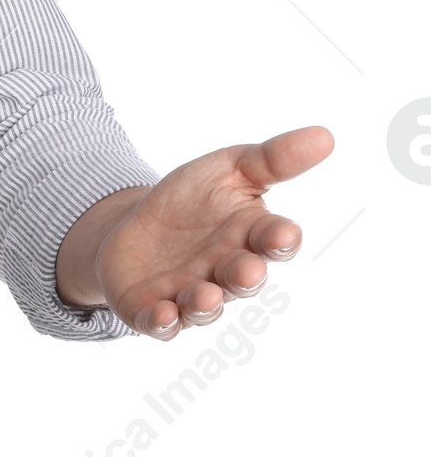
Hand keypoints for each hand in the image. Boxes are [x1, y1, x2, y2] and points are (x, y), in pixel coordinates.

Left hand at [54, 125, 332, 339]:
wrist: (131, 227)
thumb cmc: (191, 200)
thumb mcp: (228, 169)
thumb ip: (273, 159)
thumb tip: (325, 136)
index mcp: (249, 237)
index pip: (272, 240)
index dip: (279, 239)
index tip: (282, 234)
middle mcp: (225, 271)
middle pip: (242, 278)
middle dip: (245, 276)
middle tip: (247, 270)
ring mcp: (189, 294)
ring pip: (204, 306)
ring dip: (206, 303)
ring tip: (205, 295)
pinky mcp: (152, 309)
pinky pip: (159, 321)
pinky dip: (162, 321)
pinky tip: (163, 314)